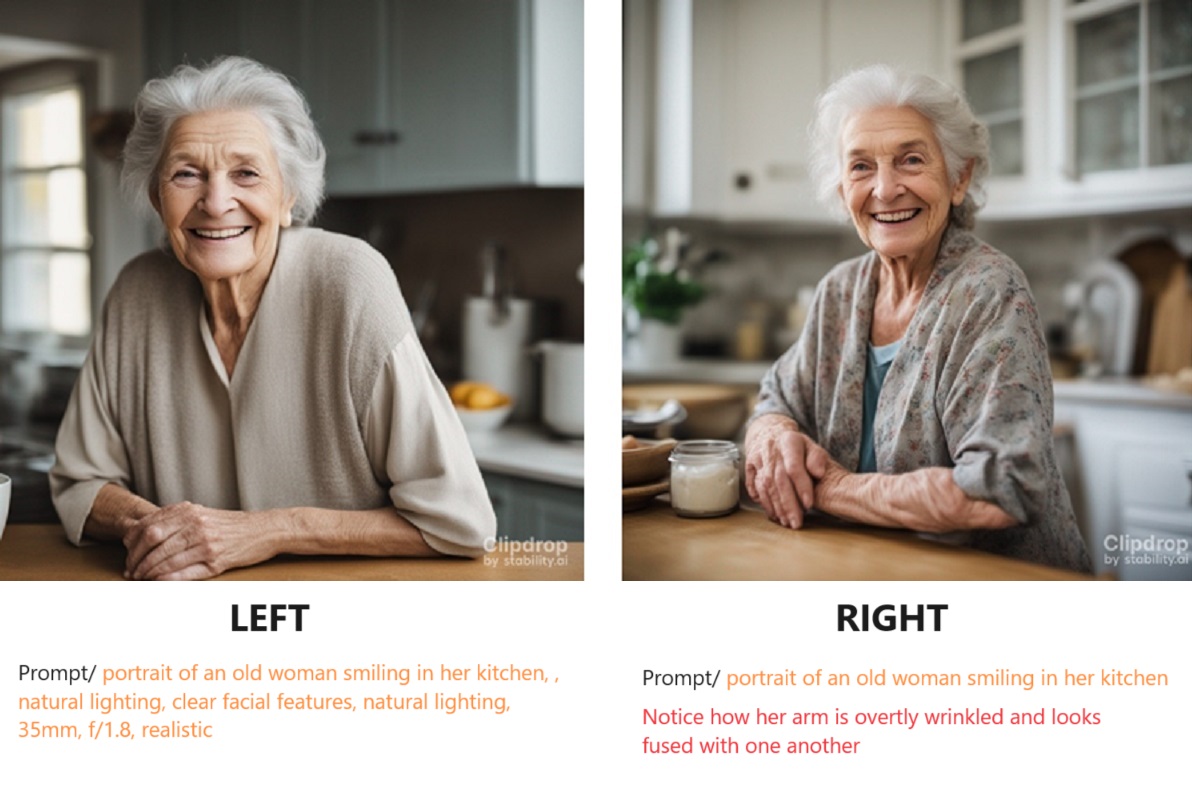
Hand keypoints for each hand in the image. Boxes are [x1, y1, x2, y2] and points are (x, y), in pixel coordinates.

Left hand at [121, 502, 280, 579]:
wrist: (262, 530)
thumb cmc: (230, 525)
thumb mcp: (201, 514)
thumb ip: (174, 519)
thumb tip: (141, 531)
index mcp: (189, 511)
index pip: (149, 526)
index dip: (132, 542)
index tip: (127, 552)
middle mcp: (195, 525)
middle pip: (153, 542)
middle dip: (136, 559)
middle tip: (130, 570)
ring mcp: (206, 543)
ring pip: (165, 560)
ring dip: (148, 572)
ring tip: (141, 579)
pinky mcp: (216, 561)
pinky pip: (184, 573)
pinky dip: (167, 579)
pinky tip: (158, 583)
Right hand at [744, 415, 830, 527]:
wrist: (770, 434)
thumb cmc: (796, 446)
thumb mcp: (812, 446)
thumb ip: (818, 458)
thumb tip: (819, 473)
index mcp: (789, 441)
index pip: (794, 466)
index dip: (801, 486)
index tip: (808, 504)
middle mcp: (770, 449)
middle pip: (778, 480)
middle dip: (788, 504)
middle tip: (796, 522)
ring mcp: (757, 458)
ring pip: (765, 485)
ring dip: (776, 506)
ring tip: (786, 522)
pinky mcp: (749, 467)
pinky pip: (754, 487)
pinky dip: (764, 502)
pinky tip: (773, 514)